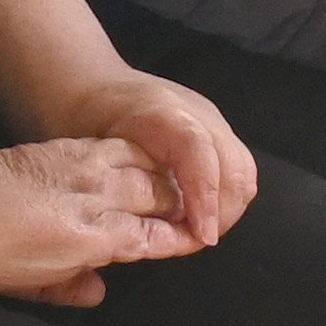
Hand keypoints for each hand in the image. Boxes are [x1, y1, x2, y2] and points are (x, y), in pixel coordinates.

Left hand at [0, 136, 203, 307]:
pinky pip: (112, 145)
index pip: (152, 239)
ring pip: (140, 165)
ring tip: (176, 174)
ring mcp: (81, 170)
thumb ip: (69, 288)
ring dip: (161, 171)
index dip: (177, 239)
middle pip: (155, 196)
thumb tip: (97, 293)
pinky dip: (133, 150)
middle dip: (179, 202)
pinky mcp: (63, 149)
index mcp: (95, 241)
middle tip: (197, 204)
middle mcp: (97, 202)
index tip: (196, 238)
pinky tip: (141, 150)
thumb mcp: (30, 287)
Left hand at [11, 68, 260, 245]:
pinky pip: (237, 167)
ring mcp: (212, 119)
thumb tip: (151, 233)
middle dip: (221, 213)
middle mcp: (196, 112)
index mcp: (161, 113)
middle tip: (196, 240)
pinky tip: (200, 213)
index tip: (202, 237)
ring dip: (227, 207)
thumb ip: (122, 187)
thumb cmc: (83, 122)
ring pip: (243, 171)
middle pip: (234, 166)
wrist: (90, 84)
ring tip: (199, 230)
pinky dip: (226, 196)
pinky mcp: (217, 130)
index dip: (206, 199)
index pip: (199, 152)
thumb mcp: (90, 154)